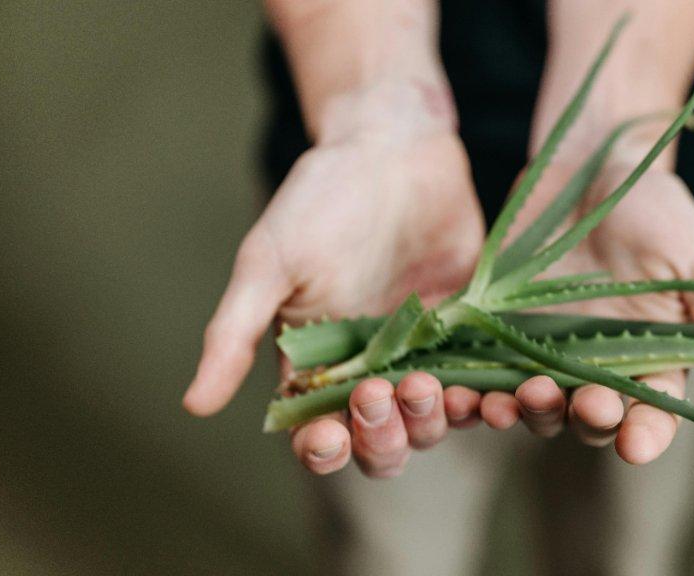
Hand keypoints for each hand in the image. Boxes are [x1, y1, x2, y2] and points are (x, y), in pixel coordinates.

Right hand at [183, 103, 485, 476]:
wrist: (393, 146)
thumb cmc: (319, 199)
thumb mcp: (269, 262)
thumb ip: (235, 333)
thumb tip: (193, 404)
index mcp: (317, 366)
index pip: (319, 435)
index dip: (325, 449)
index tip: (330, 434)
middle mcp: (372, 371)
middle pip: (383, 443)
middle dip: (383, 435)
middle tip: (383, 392)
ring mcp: (426, 354)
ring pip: (436, 421)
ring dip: (435, 420)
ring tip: (432, 387)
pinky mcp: (473, 332)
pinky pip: (487, 381)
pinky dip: (493, 397)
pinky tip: (500, 391)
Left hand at [477, 157, 693, 463]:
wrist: (591, 164)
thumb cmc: (655, 209)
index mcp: (652, 357)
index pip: (652, 413)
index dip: (646, 435)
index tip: (636, 445)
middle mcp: (597, 365)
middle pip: (591, 418)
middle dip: (588, 420)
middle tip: (586, 405)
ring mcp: (545, 350)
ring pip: (536, 405)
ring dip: (528, 412)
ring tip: (520, 400)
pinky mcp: (500, 329)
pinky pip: (484, 372)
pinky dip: (474, 390)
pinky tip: (464, 391)